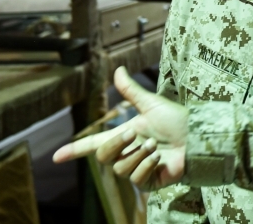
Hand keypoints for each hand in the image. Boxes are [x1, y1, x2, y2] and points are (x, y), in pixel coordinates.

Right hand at [53, 67, 187, 189]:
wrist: (197, 137)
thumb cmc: (177, 121)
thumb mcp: (151, 104)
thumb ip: (131, 91)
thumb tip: (118, 70)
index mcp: (125, 136)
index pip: (94, 144)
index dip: (75, 149)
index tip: (56, 156)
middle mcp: (128, 154)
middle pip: (103, 156)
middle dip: (117, 143)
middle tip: (135, 134)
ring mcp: (137, 170)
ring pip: (120, 168)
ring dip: (138, 154)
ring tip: (155, 146)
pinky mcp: (148, 183)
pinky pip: (136, 178)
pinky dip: (148, 165)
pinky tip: (160, 159)